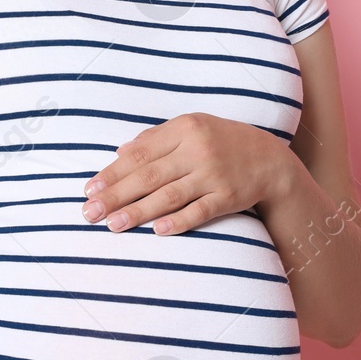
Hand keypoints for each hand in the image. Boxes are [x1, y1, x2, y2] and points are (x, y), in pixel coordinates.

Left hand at [83, 112, 296, 234]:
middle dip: (116, 195)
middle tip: (89, 212)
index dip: (113, 173)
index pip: (140, 154)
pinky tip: (158, 231)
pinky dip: (180, 221)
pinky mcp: (230, 196)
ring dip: (138, 211)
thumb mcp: (193, 128)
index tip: (90, 190)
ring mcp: (215, 174)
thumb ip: (156, 139)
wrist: (271, 160)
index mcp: (185, 128)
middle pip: (149, 175)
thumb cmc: (223, 143)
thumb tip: (119, 153)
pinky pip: (200, 211)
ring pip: (169, 195)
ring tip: (113, 225)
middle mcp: (198, 149)